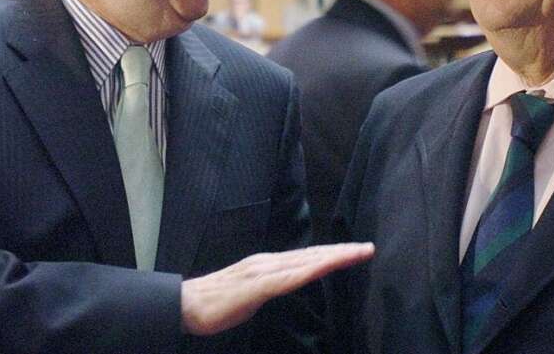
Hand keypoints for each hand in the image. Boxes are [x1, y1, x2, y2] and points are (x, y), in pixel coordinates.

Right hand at [180, 242, 373, 335]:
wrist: (185, 305)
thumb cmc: (216, 303)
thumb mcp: (253, 294)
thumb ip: (272, 287)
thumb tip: (289, 287)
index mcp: (269, 264)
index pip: (308, 257)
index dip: (333, 253)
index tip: (356, 252)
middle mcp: (269, 261)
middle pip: (313, 255)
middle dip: (342, 252)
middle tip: (368, 248)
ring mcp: (263, 271)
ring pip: (306, 262)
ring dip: (333, 257)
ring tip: (356, 254)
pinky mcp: (256, 285)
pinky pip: (289, 278)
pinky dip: (310, 270)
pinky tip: (325, 268)